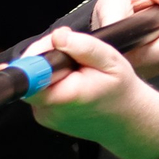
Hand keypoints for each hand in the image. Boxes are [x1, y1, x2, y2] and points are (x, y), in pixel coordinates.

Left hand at [25, 26, 158, 158]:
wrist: (128, 122)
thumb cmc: (121, 92)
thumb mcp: (110, 60)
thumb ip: (83, 46)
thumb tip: (57, 36)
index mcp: (65, 96)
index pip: (29, 76)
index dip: (35, 56)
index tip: (51, 50)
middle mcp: (50, 111)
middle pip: (30, 75)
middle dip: (47, 59)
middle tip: (73, 58)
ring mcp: (46, 118)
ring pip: (35, 83)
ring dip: (51, 73)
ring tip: (78, 74)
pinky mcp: (46, 119)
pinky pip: (40, 93)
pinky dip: (54, 85)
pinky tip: (74, 85)